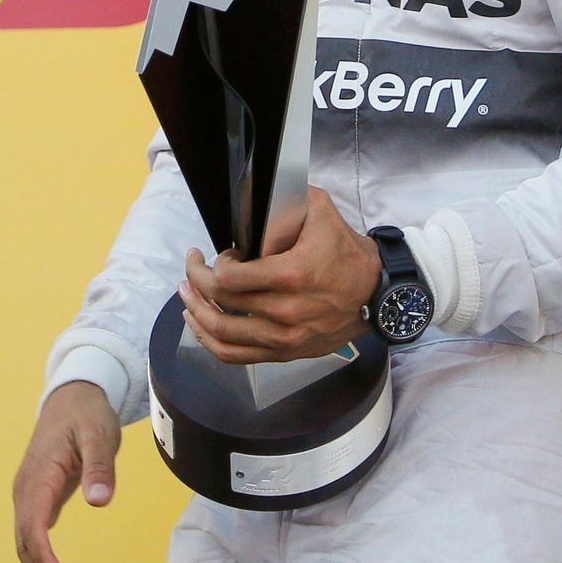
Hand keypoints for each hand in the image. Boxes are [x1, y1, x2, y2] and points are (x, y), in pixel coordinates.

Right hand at [13, 380, 118, 562]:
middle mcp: (26, 488)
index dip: (44, 558)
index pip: (33, 525)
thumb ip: (99, 467)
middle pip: (24, 543)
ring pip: (25, 544)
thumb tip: (98, 502)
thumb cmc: (86, 414)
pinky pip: (32, 537)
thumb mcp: (99, 434)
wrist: (72, 397)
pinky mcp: (37, 499)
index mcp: (39, 474)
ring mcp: (29, 494)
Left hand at [178, 186, 380, 363]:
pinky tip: (200, 324)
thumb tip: (247, 217)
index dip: (212, 265)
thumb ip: (280, 206)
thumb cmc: (343, 249)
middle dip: (195, 283)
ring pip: (222, 336)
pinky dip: (210, 342)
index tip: (219, 254)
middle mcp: (286, 312)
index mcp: (291, 275)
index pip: (228, 279)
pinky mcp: (286, 353)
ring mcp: (285, 338)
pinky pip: (237, 356)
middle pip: (220, 305)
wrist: (376, 290)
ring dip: (196, 314)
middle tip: (192, 267)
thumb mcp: (317, 209)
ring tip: (186, 297)